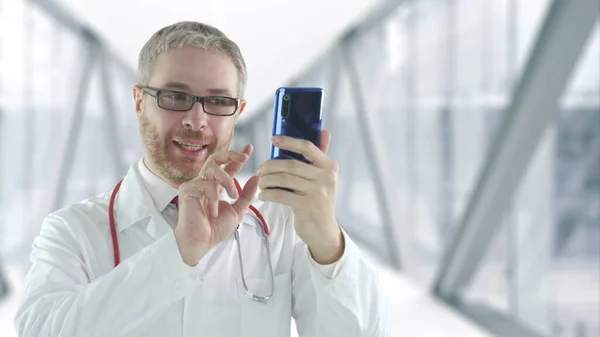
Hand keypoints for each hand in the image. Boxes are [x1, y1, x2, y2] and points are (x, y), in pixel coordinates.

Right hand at [175, 144, 258, 265]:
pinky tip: (213, 210)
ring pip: (213, 169)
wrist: (202, 242)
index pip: (227, 166)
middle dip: (231, 154)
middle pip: (216, 158)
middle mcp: (205, 182)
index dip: (237, 156)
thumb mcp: (238, 210)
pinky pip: (206, 184)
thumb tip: (257, 177)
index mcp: (216, 186)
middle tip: (244, 157)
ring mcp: (195, 184)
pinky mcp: (187, 189)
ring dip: (228, 181)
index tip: (249, 148)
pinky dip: (214, 197)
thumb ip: (246, 194)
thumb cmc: (215, 229)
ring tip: (232, 196)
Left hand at [257, 130, 343, 263]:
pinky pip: (280, 194)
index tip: (274, 139)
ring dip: (267, 180)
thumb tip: (325, 132)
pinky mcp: (306, 205)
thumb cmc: (319, 201)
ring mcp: (317, 192)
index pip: (307, 147)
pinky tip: (263, 195)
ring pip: (283, 179)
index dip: (289, 141)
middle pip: (290, 164)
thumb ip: (320, 157)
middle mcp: (326, 177)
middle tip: (261, 170)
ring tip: (261, 183)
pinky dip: (268, 194)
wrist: (324, 231)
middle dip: (271, 166)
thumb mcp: (324, 179)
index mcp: (329, 166)